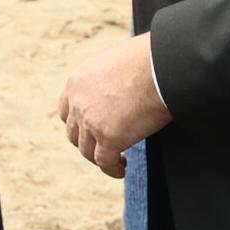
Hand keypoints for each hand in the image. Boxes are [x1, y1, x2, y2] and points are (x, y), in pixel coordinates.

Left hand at [58, 33, 170, 178]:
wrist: (162, 67)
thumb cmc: (149, 59)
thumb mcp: (116, 63)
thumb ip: (108, 79)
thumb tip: (119, 89)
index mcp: (78, 81)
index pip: (67, 109)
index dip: (78, 123)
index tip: (89, 130)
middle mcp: (78, 102)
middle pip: (74, 133)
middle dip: (87, 142)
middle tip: (103, 146)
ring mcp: (91, 121)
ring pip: (87, 151)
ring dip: (100, 158)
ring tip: (115, 160)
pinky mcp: (109, 138)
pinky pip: (105, 162)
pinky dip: (112, 169)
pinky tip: (122, 169)